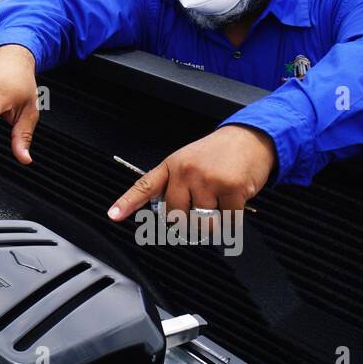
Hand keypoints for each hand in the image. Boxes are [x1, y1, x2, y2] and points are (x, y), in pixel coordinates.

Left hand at [108, 125, 274, 220]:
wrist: (249, 138)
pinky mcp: (231, 188)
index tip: (113, 215)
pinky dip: (232, 222)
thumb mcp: (188, 161)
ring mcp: (208, 180)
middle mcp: (186, 172)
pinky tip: (233, 205)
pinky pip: (227, 223)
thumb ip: (175, 185)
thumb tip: (170, 217)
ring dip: (212, 225)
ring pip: (203, 224)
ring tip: (218, 206)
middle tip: (201, 213)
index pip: (145, 186)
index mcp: (172, 166)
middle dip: (189, 224)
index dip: (127, 203)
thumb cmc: (218, 154)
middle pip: (177, 217)